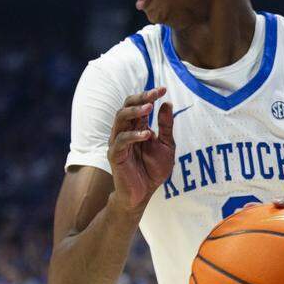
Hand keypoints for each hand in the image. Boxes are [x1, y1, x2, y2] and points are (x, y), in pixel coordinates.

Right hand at [108, 87, 173, 212]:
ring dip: (134, 112)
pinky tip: (147, 134)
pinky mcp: (115, 155)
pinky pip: (121, 142)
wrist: (143, 193)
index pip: (139, 105)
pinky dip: (133, 136)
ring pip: (120, 120)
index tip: (164, 89)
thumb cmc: (153, 169)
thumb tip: (168, 103)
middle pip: (126, 107)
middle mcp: (125, 131)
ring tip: (149, 107)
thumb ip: (166, 127)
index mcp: (137, 127)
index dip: (149, 95)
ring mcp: (118, 142)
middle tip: (154, 94)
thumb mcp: (166, 146)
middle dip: (140, 98)